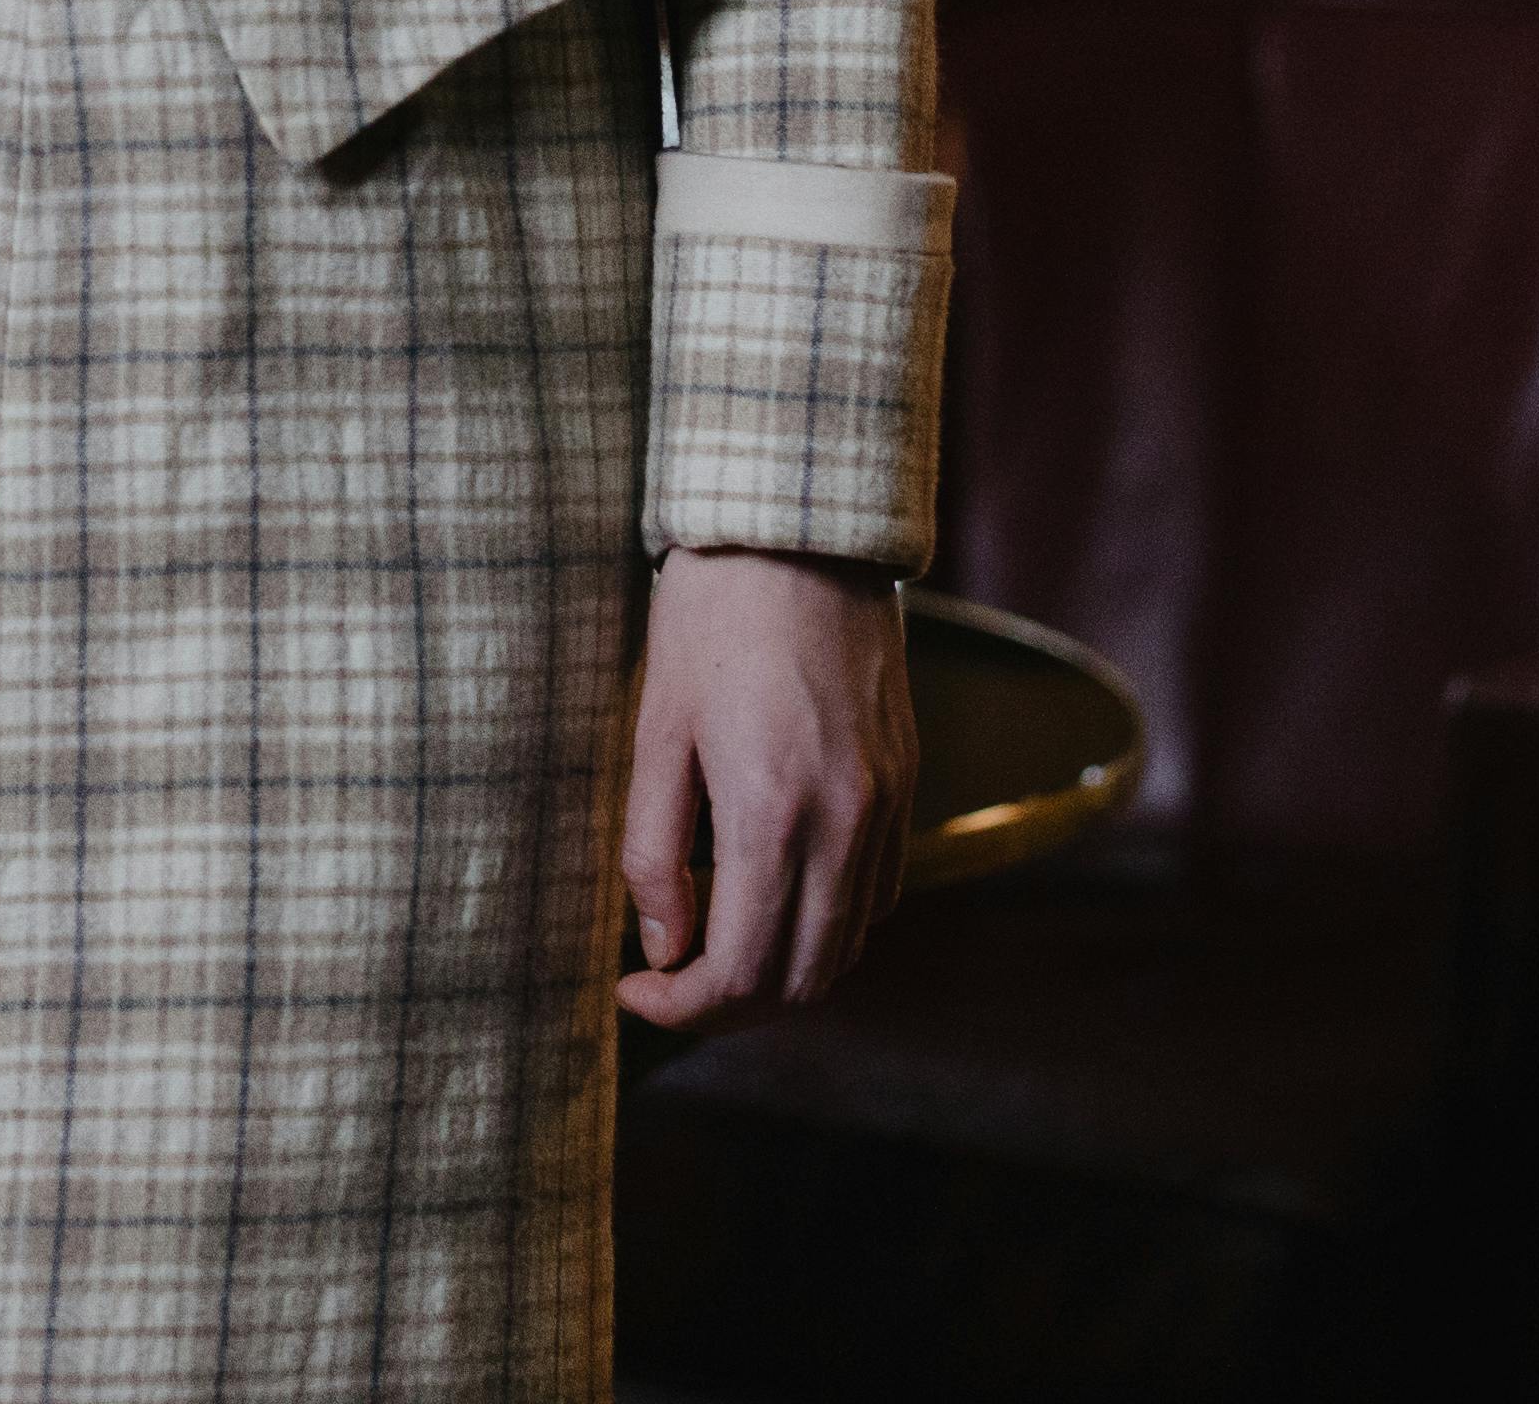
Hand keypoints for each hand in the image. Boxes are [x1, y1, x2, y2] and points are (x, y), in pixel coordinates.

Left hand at [617, 544, 912, 1027]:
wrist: (798, 530)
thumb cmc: (708, 619)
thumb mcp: (655, 733)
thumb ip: (654, 854)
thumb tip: (661, 948)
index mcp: (771, 814)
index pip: (739, 972)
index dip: (680, 1008)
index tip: (632, 991)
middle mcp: (845, 823)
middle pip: (803, 979)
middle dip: (729, 1005)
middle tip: (669, 982)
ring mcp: (887, 804)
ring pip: (849, 946)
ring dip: (783, 972)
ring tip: (715, 947)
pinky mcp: (906, 780)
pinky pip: (878, 892)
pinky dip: (828, 922)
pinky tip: (775, 894)